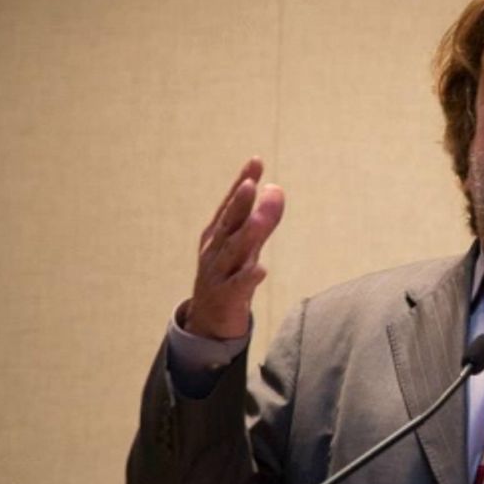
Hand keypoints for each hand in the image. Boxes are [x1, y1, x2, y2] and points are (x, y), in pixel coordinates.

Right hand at [184, 157, 284, 339]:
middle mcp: (215, 251)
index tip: (256, 161)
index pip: (231, 205)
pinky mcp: (226, 298)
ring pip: (233, 253)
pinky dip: (248, 278)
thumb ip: (261, 218)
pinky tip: (261, 270)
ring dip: (245, 235)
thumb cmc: (229, 275)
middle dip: (238, 204)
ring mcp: (218, 274)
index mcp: (218, 235)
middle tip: (250, 184)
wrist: (208, 322)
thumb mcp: (245, 245)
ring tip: (258, 220)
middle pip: (229, 224)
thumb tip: (276, 189)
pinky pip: (238, 287)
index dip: (242, 183)